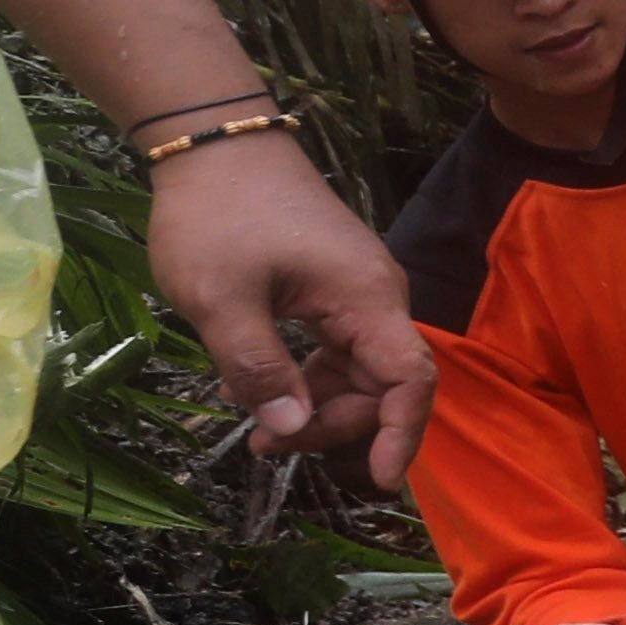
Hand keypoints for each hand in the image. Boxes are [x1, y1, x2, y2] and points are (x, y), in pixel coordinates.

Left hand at [144, 134, 431, 486]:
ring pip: (357, 369)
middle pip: (381, 384)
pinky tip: (256, 385)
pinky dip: (305, 375)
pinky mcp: (332, 284)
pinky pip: (336, 347)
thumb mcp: (221, 301)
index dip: (400, 435)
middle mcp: (377, 297)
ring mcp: (356, 290)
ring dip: (315, 405)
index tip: (376, 481)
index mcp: (365, 300)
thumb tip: (291, 430)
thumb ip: (259, 370)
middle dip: (332, 425)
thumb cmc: (218, 217)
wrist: (215, 143)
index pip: (410, 381)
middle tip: (261, 446)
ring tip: (253, 424)